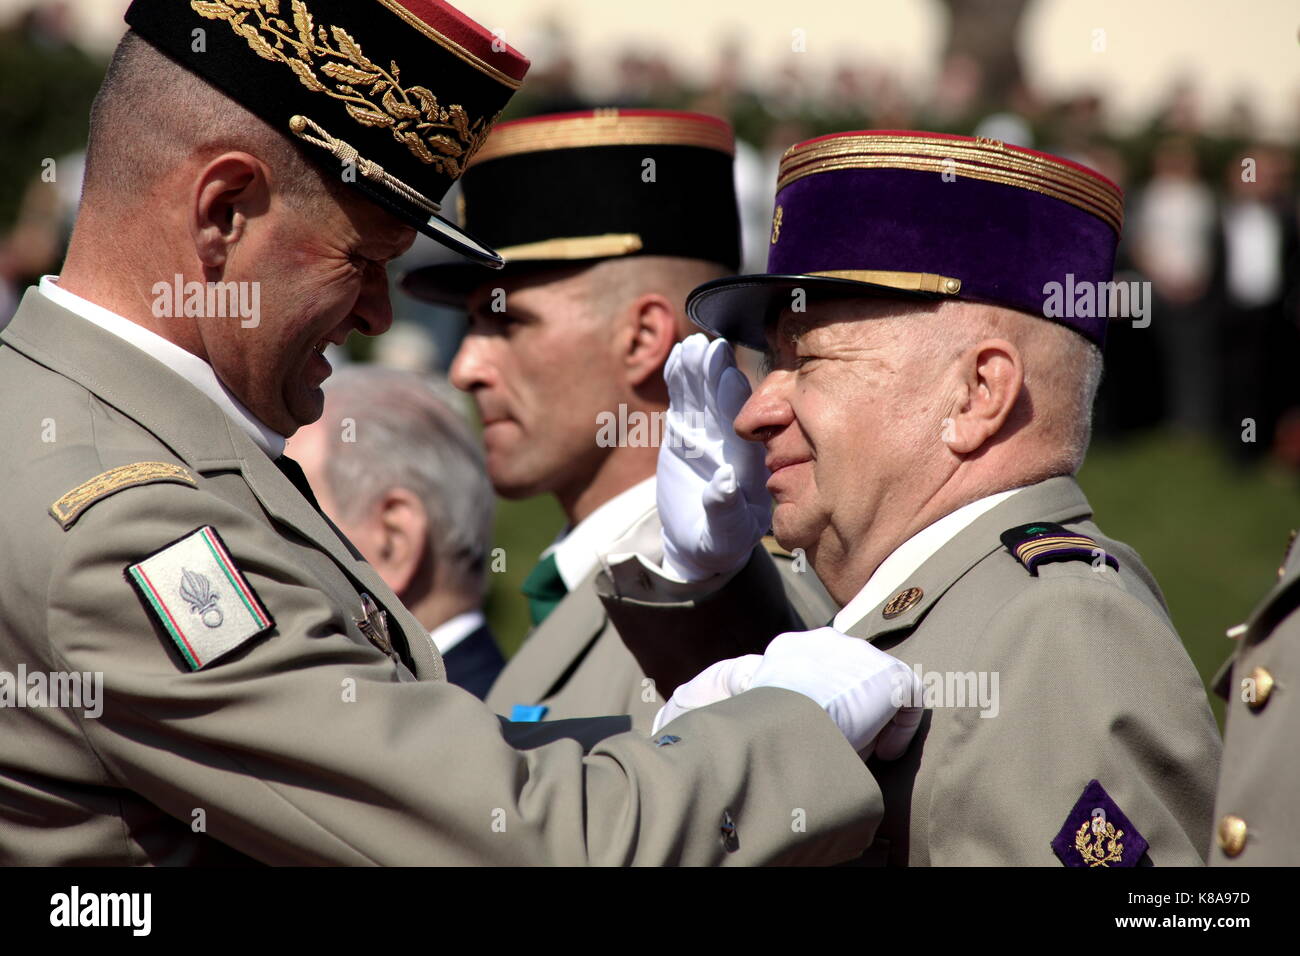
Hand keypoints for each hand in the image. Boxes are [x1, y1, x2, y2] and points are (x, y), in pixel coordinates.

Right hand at [653, 627, 922, 758]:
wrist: (785, 720)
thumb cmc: (756, 722)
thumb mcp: (742, 704)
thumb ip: (746, 700)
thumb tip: (705, 718)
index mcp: (790, 649)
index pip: (818, 665)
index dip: (826, 697)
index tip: (824, 729)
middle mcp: (826, 642)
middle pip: (853, 670)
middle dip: (856, 705)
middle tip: (851, 741)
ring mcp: (861, 656)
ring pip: (879, 684)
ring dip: (876, 719)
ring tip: (868, 751)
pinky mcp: (888, 676)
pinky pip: (907, 698)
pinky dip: (900, 728)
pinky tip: (882, 752)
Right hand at [657, 334, 770, 581]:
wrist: (699, 539)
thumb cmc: (719, 543)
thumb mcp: (724, 535)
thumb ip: (725, 510)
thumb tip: (725, 481)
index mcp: (751, 463)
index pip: (746, 427)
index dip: (737, 402)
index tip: (731, 378)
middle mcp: (734, 441)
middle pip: (726, 403)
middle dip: (719, 376)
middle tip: (713, 349)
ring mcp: (710, 432)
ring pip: (704, 395)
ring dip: (699, 370)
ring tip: (693, 347)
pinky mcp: (686, 430)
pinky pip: (684, 400)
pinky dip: (681, 380)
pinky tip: (679, 357)